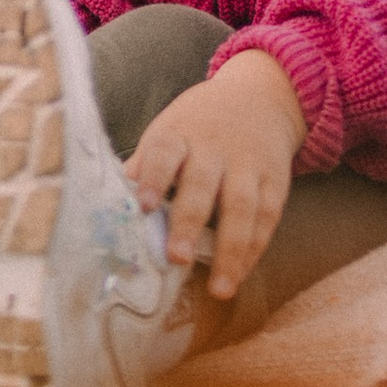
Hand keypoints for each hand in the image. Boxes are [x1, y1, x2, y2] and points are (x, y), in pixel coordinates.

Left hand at [127, 50, 307, 301]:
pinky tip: (240, 275)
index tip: (143, 206)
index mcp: (178, 135)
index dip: (153, 179)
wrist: (258, 97)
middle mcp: (214, 148)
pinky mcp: (275, 181)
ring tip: (220, 289)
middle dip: (189, 222)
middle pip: (202, 185)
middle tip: (176, 257)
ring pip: (243, 208)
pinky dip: (254, 249)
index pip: (163, 155)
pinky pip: (267, 218)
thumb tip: (111, 205)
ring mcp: (248, 165)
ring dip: (231, 251)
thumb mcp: (166, 132)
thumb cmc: (197, 125)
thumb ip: (144, 168)